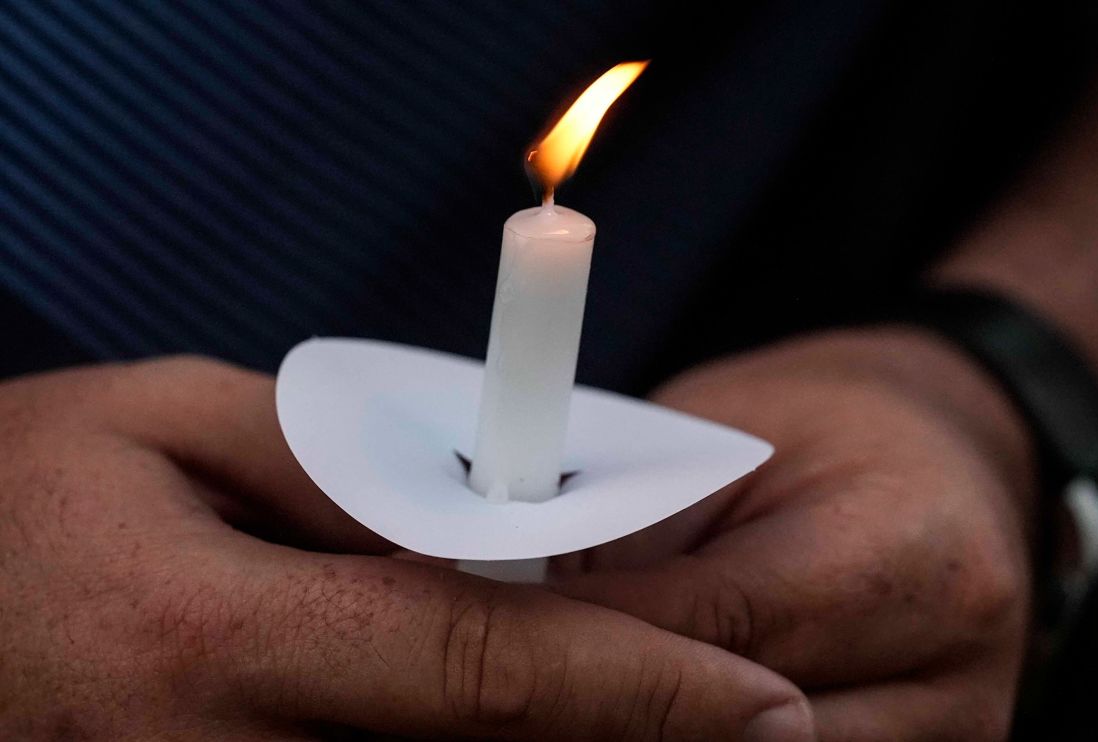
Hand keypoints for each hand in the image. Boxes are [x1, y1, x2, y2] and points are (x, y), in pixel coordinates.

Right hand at [0, 358, 809, 739]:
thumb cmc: (22, 488)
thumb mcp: (173, 425)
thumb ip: (347, 462)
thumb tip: (499, 500)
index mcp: (208, 639)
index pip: (486, 667)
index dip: (645, 685)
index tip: (769, 704)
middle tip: (742, 727)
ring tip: (643, 723)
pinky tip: (485, 733)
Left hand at [552, 329, 1036, 740]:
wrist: (940, 452)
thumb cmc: (827, 426)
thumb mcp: (727, 443)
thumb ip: (643, 532)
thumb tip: (536, 603)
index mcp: (905, 550)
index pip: (719, 621)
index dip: (599, 631)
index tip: (513, 628)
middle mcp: (948, 663)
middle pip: (742, 723)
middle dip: (622, 700)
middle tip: (534, 673)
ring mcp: (952, 725)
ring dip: (662, 725)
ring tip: (584, 690)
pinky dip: (711, 735)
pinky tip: (653, 704)